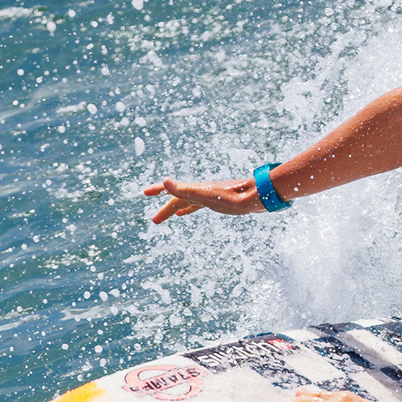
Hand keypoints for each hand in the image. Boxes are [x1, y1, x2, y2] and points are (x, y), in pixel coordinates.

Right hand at [143, 177, 264, 223]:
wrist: (257, 197)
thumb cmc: (233, 197)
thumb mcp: (205, 195)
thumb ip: (185, 189)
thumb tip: (165, 181)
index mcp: (196, 189)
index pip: (172, 189)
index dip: (158, 190)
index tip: (144, 193)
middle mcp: (202, 191)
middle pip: (179, 199)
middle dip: (165, 209)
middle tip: (154, 221)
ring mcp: (211, 196)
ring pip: (189, 202)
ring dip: (177, 208)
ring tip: (169, 216)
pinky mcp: (220, 201)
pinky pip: (200, 205)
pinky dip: (191, 209)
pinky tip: (189, 213)